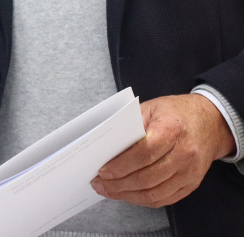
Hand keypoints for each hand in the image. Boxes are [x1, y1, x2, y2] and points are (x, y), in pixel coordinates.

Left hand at [91, 94, 234, 206]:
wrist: (209, 123)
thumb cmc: (174, 113)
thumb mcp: (150, 108)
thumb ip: (130, 126)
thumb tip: (106, 146)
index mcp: (172, 129)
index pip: (144, 153)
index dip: (122, 165)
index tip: (103, 171)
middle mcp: (185, 153)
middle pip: (148, 177)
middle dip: (119, 184)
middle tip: (99, 184)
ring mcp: (190, 171)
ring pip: (155, 192)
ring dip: (128, 195)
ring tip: (109, 191)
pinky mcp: (192, 184)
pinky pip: (165, 199)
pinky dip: (143, 200)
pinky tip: (128, 195)